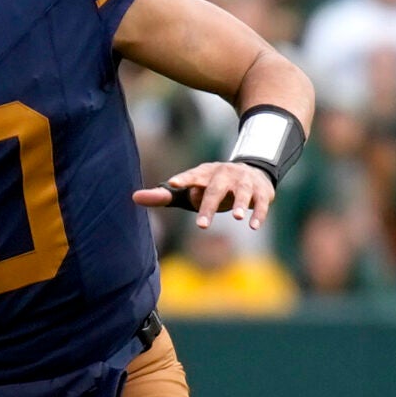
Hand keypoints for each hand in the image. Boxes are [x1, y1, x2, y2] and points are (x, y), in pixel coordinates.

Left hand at [134, 163, 277, 228]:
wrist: (253, 170)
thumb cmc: (213, 185)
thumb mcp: (190, 189)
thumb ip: (164, 195)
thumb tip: (134, 198)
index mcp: (204, 174)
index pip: (192, 176)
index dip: (184, 180)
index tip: (173, 185)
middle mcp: (224, 175)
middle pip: (215, 189)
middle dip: (209, 205)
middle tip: (202, 225)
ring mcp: (244, 182)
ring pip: (241, 192)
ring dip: (239, 203)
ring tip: (236, 217)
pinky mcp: (261, 191)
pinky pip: (260, 202)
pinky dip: (258, 213)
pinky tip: (252, 226)